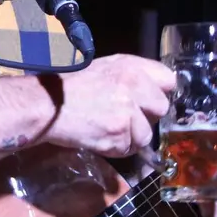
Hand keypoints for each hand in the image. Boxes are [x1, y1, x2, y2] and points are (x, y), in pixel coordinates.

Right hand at [37, 54, 175, 157]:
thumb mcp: (106, 68)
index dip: (158, 92)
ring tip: (109, 129)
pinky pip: (128, 149)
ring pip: (146, 134)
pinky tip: (100, 136)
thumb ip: (134, 76)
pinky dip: (116, 148)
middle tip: (126, 117)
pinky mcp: (119, 135)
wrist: (47, 105)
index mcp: (131, 67)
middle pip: (162, 108)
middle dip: (146, 116)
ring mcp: (128, 112)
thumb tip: (157, 92)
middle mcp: (134, 86)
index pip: (168, 80)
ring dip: (131, 137)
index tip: (148, 100)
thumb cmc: (73, 86)